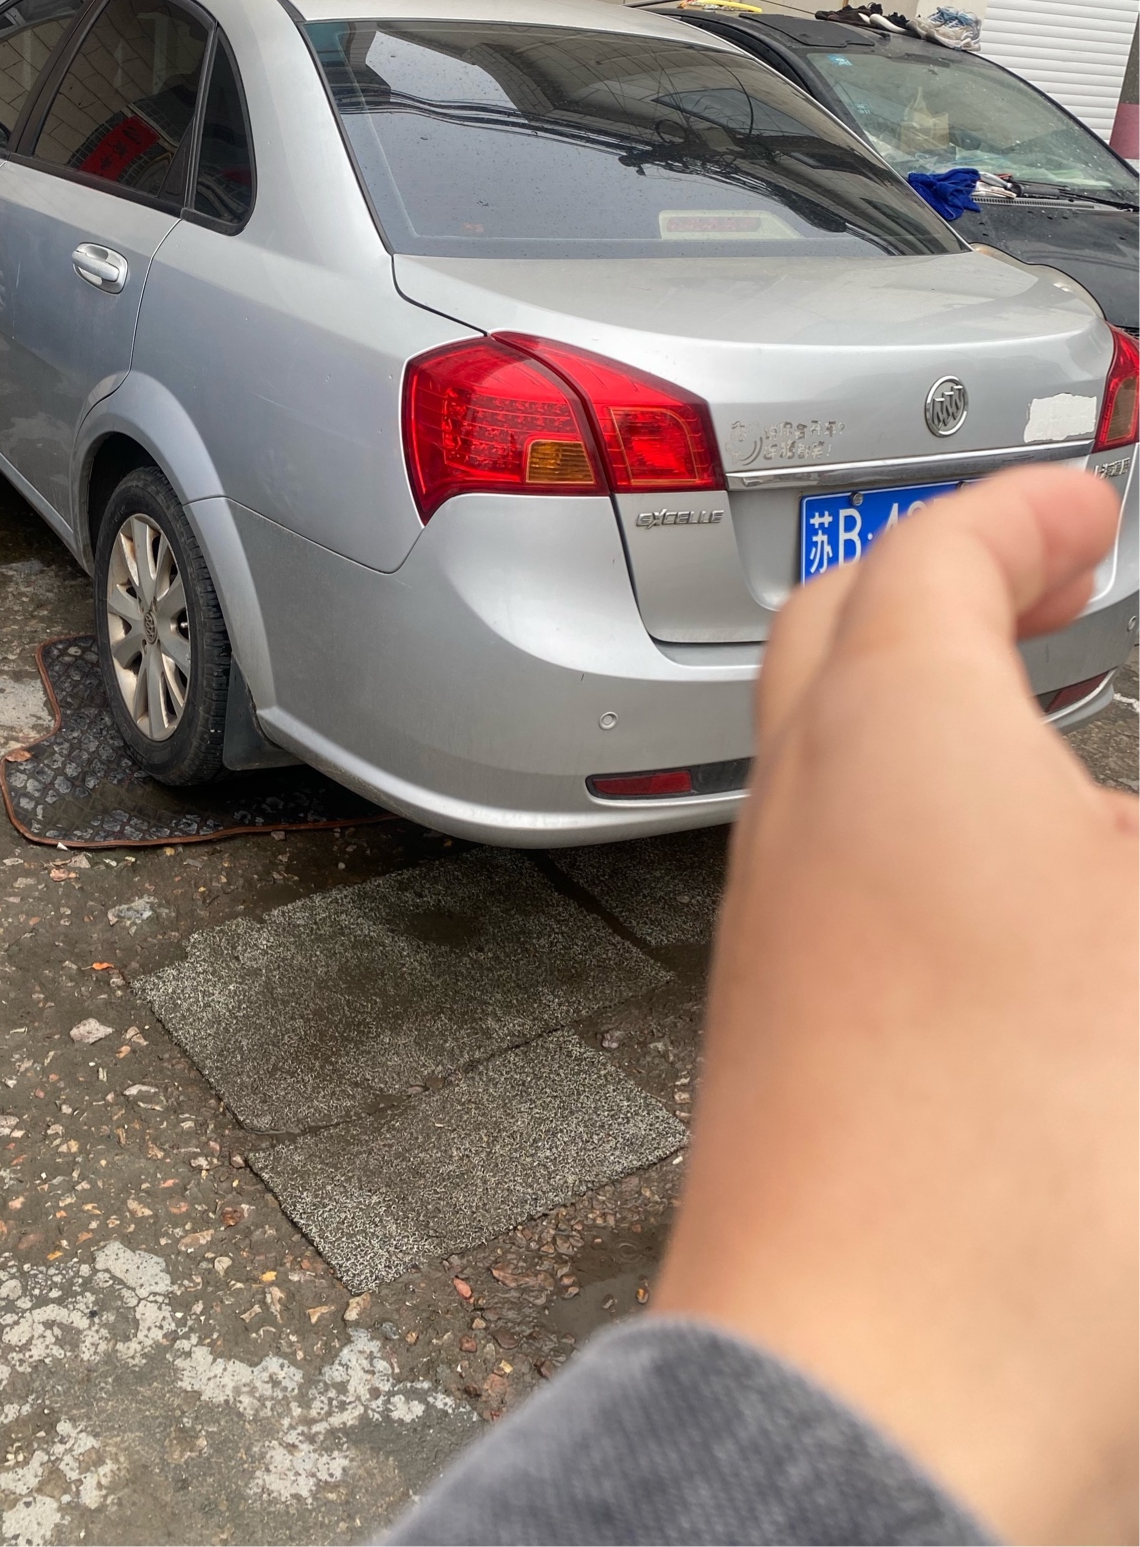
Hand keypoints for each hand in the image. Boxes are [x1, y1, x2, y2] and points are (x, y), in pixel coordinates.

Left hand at [653, 465, 1136, 1543]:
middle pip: (842, 630)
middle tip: (1043, 579)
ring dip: (928, 705)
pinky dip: (916, 825)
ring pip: (828, 751)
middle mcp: (799, 807)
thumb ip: (1121, 818)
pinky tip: (1007, 897)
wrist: (875, 1371)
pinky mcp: (777, 1018)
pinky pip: (836, 865)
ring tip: (1047, 729)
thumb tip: (1098, 817)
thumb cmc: (1017, 1150)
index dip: (1018, 510)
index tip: (1079, 504)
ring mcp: (772, 914)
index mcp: (891, 730)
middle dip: (945, 579)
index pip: (930, 553)